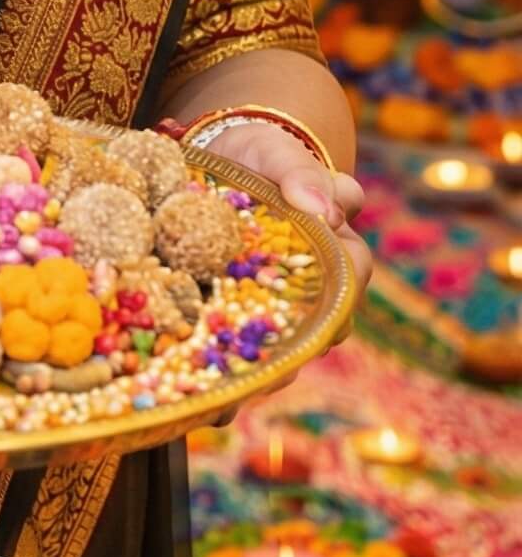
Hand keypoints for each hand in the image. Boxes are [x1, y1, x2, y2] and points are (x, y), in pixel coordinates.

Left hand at [185, 124, 369, 431]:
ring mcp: (272, 306)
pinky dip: (220, 379)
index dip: (344, 290)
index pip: (354, 271)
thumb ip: (298, 173)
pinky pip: (234, 355)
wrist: (215, 156)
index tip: (328, 307)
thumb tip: (325, 209)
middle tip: (270, 373)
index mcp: (334, 243)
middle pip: (317, 329)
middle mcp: (310, 285)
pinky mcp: (231, 313)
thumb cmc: (257, 155)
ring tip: (229, 399)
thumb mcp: (275, 153)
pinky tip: (201, 403)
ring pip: (278, 352)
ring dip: (256, 376)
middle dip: (293, 354)